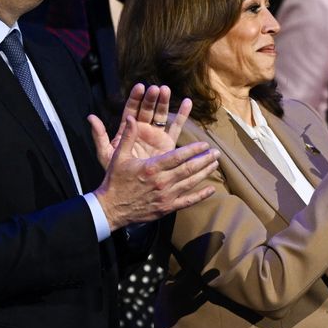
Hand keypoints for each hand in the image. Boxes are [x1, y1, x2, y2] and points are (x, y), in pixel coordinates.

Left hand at [88, 84, 194, 168]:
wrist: (133, 188)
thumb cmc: (117, 173)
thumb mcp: (106, 154)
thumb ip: (99, 136)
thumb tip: (90, 116)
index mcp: (128, 130)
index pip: (131, 110)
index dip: (136, 98)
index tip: (140, 87)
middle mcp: (143, 129)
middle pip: (147, 110)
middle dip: (151, 98)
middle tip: (155, 89)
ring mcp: (156, 135)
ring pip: (161, 115)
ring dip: (164, 102)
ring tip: (167, 90)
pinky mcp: (168, 143)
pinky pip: (176, 127)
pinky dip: (182, 115)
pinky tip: (187, 102)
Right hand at [95, 115, 218, 230]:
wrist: (110, 209)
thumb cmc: (115, 181)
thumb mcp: (118, 157)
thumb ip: (127, 137)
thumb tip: (130, 118)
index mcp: (152, 167)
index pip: (178, 156)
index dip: (194, 150)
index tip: (205, 144)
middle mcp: (161, 181)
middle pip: (189, 169)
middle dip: (204, 160)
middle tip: (217, 153)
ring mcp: (166, 196)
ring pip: (191, 183)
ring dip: (205, 173)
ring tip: (215, 165)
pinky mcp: (167, 208)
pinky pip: (187, 201)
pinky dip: (200, 196)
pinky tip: (211, 190)